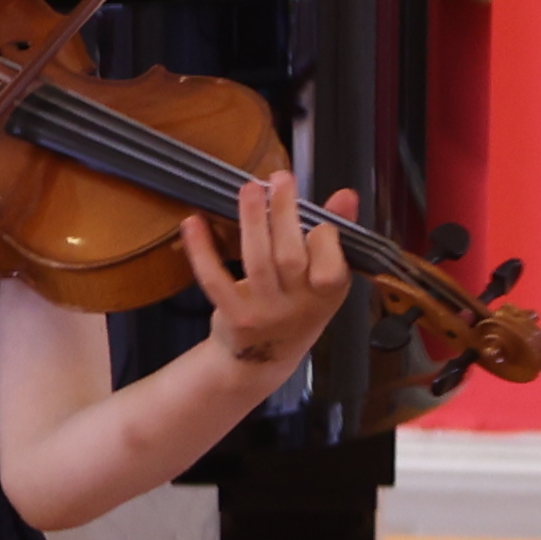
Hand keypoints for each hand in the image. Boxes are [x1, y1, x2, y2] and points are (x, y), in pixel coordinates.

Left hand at [186, 174, 353, 368]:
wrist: (262, 361)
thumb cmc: (297, 306)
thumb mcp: (325, 278)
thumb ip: (335, 235)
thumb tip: (347, 195)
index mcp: (328, 294)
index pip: (330, 266)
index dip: (323, 239)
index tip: (316, 217)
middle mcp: (298, 306)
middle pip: (290, 257)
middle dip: (285, 215)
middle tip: (280, 178)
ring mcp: (264, 313)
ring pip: (257, 263)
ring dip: (253, 222)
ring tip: (249, 188)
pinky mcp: (233, 316)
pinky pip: (215, 280)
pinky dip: (203, 251)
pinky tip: (193, 222)